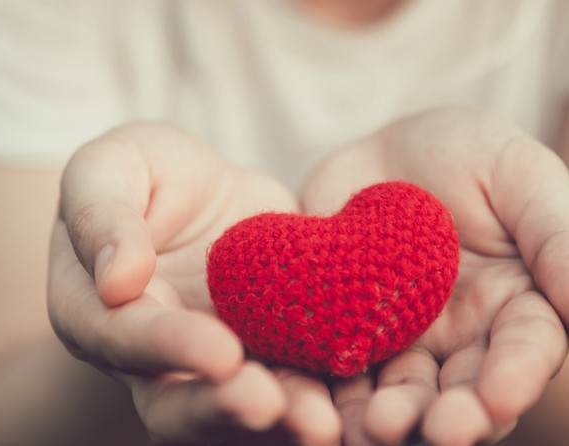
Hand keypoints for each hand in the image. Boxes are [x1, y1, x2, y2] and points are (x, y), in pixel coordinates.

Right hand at [48, 123, 340, 444]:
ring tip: (323, 422)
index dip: (168, 349)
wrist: (195, 190)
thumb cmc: (137, 173)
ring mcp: (205, 367)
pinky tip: (356, 401)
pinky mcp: (261, 359)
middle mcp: (145, 358)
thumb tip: (116, 283)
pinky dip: (321, 399)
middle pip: (173, 404)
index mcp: (92, 311)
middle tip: (269, 407)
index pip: (122, 339)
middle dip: (222, 410)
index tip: (221, 353)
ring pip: (234, 414)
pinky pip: (290, 388)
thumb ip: (102, 217)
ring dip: (277, 424)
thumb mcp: (108, 168)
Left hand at [301, 107, 568, 444]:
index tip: (497, 397)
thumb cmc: (464, 153)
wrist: (379, 153)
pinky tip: (321, 412)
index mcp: (518, 305)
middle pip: (461, 389)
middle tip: (438, 432)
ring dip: (389, 417)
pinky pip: (335, 370)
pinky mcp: (342, 334)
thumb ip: (556, 236)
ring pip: (398, 392)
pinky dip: (329, 395)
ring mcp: (399, 340)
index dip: (514, 375)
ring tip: (375, 428)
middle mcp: (462, 338)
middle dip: (451, 415)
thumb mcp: (518, 175)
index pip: (526, 349)